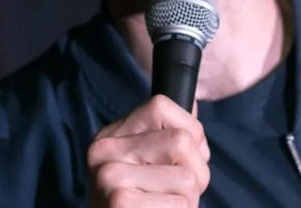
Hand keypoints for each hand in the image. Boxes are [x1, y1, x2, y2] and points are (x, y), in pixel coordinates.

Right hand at [87, 95, 211, 206]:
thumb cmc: (139, 206)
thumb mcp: (144, 165)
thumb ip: (165, 136)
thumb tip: (192, 104)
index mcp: (110, 135)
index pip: (162, 104)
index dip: (189, 132)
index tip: (182, 159)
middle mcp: (103, 150)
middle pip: (183, 141)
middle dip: (196, 172)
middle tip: (177, 193)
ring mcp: (109, 176)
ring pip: (188, 176)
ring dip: (189, 199)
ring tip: (166, 207)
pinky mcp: (120, 202)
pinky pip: (181, 203)